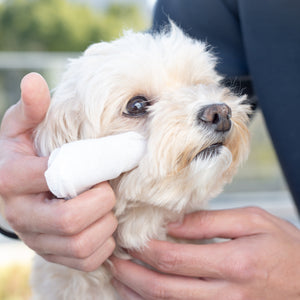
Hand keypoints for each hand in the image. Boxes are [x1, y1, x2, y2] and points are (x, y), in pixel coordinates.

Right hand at [0, 73, 116, 270]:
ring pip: (81, 243)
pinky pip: (88, 259)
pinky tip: (101, 225)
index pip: (51, 178)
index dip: (87, 172)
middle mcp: (21, 215)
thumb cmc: (28, 156)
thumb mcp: (22, 130)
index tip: (101, 164)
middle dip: (100, 202)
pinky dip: (103, 244)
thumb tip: (34, 81)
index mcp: (11, 179)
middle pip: (70, 219)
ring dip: (104, 223)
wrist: (24, 192)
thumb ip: (29, 109)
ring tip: (105, 206)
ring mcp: (38, 241)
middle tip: (107, 187)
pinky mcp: (54, 257)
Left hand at [110, 207, 299, 298]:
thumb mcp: (252, 221)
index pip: (174, 258)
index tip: (129, 237)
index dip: (146, 249)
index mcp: (234, 263)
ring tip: (117, 277)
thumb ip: (210, 221)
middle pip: (165, 288)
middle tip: (113, 258)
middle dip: (132, 273)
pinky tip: (140, 295)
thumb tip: (172, 222)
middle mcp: (227, 295)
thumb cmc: (284, 246)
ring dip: (138, 293)